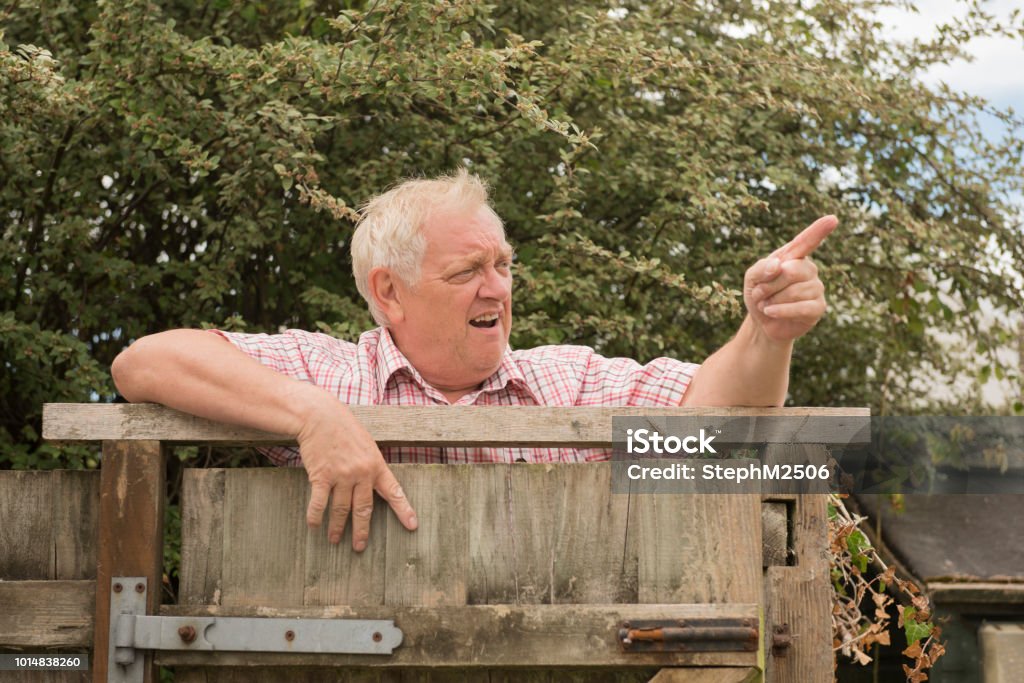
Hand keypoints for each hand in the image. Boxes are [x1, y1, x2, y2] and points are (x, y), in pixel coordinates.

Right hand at [297, 401, 417, 550]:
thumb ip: (371, 466)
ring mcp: (342, 475)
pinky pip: (320, 503)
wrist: (321, 417)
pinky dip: (316, 516)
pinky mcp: (322, 476)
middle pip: (363, 509)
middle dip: (361, 531)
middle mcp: (362, 473)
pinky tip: (315, 525)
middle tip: (359, 546)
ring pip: (341, 509)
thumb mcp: (366, 445)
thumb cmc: (344, 429)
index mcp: (376, 465)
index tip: (412, 526)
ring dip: (337, 527)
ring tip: (335, 540)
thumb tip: (374, 485)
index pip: (394, 492)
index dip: (404, 510)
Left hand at [744, 215, 836, 342]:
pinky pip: (802, 307)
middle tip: (759, 293)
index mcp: (794, 257)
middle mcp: (809, 269)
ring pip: (795, 291)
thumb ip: (762, 268)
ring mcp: (816, 288)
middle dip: (769, 284)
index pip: (807, 241)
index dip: (819, 230)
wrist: (761, 323)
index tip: (832, 219)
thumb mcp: (752, 278)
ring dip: (772, 300)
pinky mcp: (818, 308)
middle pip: (791, 271)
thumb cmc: (759, 295)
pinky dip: (781, 310)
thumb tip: (779, 265)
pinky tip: (770, 312)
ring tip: (766, 304)